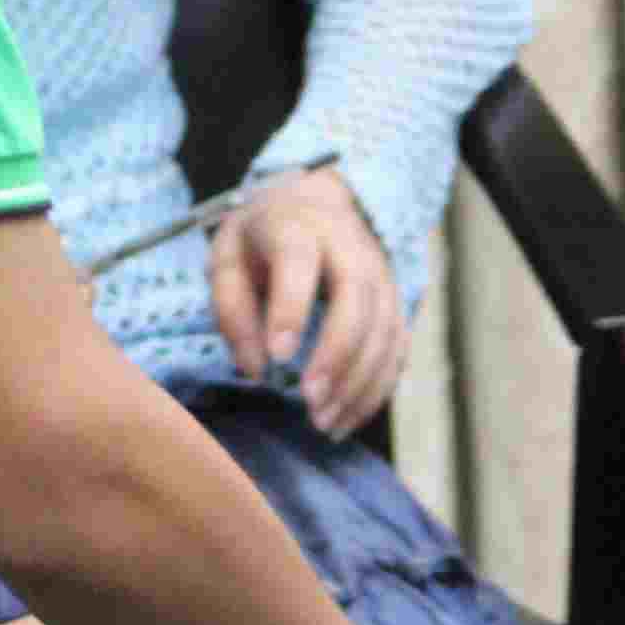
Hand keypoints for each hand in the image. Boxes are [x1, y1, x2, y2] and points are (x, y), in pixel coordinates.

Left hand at [208, 163, 407, 437]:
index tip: (278, 357)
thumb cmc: (263, 236)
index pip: (299, 260)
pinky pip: (397, 344)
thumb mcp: (227, 256)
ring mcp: (380, 270)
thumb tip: (257, 368)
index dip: (292, 308)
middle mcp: (349, 243)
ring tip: (325, 423)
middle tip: (310, 401)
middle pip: (357, 294)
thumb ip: (231, 309)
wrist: (318, 201)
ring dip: (359, 379)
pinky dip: (377, 387)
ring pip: (384, 324)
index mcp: (297, 225)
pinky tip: (348, 418)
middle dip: (337, 352)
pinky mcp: (394, 298)